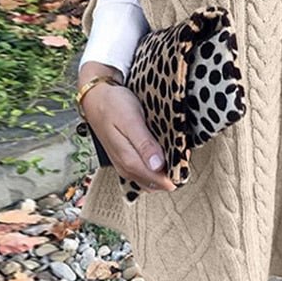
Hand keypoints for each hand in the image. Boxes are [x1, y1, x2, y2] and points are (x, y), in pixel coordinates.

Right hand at [79, 68, 176, 193]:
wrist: (95, 97)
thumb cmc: (113, 105)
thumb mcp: (131, 120)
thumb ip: (144, 144)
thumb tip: (158, 165)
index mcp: (128, 160)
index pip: (157, 181)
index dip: (175, 172)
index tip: (185, 159)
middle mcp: (126, 167)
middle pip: (156, 183)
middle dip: (172, 172)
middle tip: (183, 154)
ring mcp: (125, 164)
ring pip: (150, 179)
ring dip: (164, 170)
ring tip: (175, 152)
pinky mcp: (125, 158)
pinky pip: (144, 171)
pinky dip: (156, 166)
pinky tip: (163, 151)